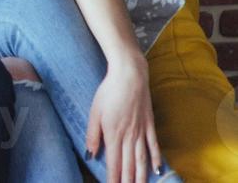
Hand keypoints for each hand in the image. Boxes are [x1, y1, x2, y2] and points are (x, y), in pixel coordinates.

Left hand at [86, 55, 161, 182]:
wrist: (129, 76)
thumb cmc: (108, 91)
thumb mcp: (94, 111)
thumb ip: (93, 134)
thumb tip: (92, 153)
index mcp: (113, 134)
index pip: (114, 163)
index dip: (113, 177)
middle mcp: (129, 136)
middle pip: (129, 165)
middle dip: (128, 180)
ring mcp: (142, 131)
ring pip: (142, 159)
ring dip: (141, 176)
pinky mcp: (150, 125)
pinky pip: (154, 146)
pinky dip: (156, 159)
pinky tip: (157, 170)